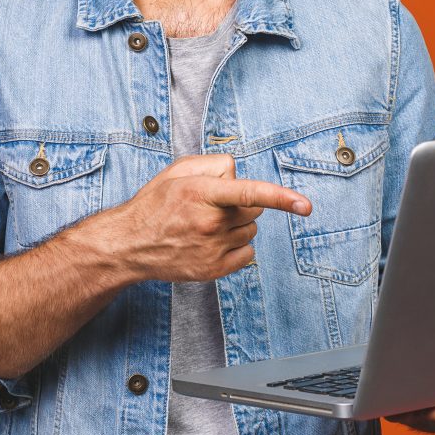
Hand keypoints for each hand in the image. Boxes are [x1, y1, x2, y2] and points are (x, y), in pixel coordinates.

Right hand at [89, 152, 311, 282]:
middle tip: (213, 205)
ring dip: (237, 226)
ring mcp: (211, 249)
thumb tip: (240, 175)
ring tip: (206, 225)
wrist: (130, 244)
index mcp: (199, 193)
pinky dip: (237, 247)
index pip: (247, 193)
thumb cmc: (156, 203)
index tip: (305, 206)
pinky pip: (248, 255)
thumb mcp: (178, 170)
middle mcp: (208, 223)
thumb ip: (214, 164)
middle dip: (241, 204)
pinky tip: (212, 243)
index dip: (280, 197)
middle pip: (254, 209)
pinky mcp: (213, 270)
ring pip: (251, 231)